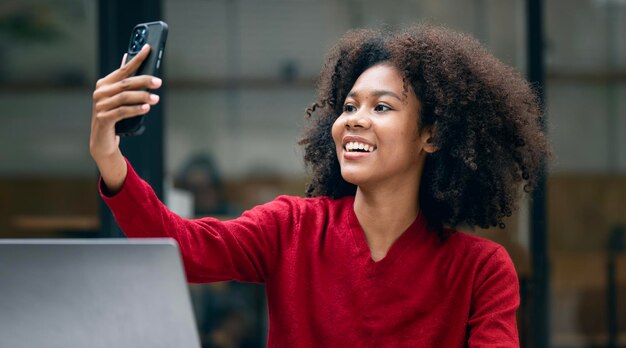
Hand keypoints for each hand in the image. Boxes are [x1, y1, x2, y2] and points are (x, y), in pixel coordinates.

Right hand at [90, 44, 161, 192]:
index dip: (137, 58)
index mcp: (104, 84)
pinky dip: (135, 109)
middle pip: (126, 83)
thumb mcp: (119, 98)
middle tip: (158, 82)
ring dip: (142, 97)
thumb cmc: (114, 116)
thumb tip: (130, 59)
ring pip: (125, 97)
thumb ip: (124, 81)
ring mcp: (100, 106)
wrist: (102, 141)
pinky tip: (146, 109)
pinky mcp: (103, 119)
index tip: (148, 48)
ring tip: (156, 98)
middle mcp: (100, 92)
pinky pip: (122, 112)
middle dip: (144, 81)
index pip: (124, 69)